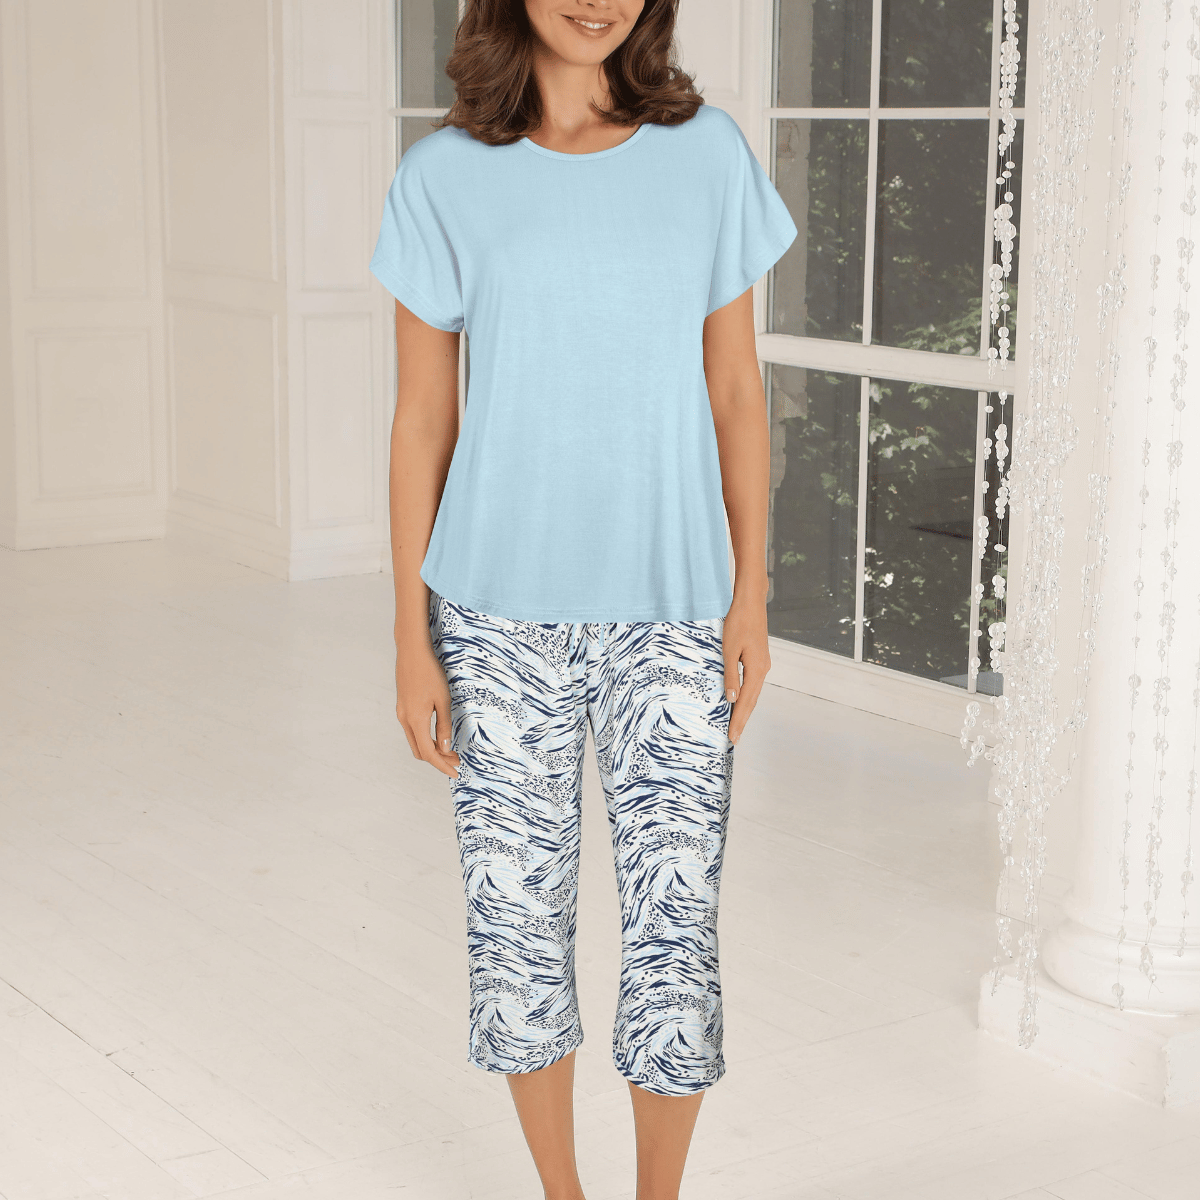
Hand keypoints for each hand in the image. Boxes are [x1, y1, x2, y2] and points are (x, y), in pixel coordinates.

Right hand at [395, 639, 460, 778]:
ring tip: (450, 750)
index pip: (428, 753)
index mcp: (416, 720)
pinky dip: (425, 739)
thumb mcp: (443, 700)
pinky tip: (438, 735)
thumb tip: (446, 748)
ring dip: (431, 749)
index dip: (442, 765)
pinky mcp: (402, 707)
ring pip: (415, 742)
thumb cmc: (430, 672)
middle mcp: (405, 720)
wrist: (411, 651)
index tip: (455, 772)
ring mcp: (401, 713)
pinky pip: (413, 731)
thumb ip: (444, 725)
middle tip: (456, 760)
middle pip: (420, 751)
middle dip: (438, 760)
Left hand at [722, 595, 770, 745]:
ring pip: (753, 693)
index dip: (738, 720)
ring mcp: (762, 664)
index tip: (733, 736)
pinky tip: (739, 701)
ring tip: (736, 725)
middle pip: (752, 701)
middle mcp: (762, 669)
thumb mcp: (729, 649)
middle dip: (742, 720)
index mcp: (756, 669)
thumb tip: (731, 699)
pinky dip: (746, 696)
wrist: (750, 602)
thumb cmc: (738, 622)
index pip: (746, 701)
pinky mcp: (758, 659)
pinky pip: (753, 684)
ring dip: (744, 709)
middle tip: (734, 738)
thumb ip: (730, 675)